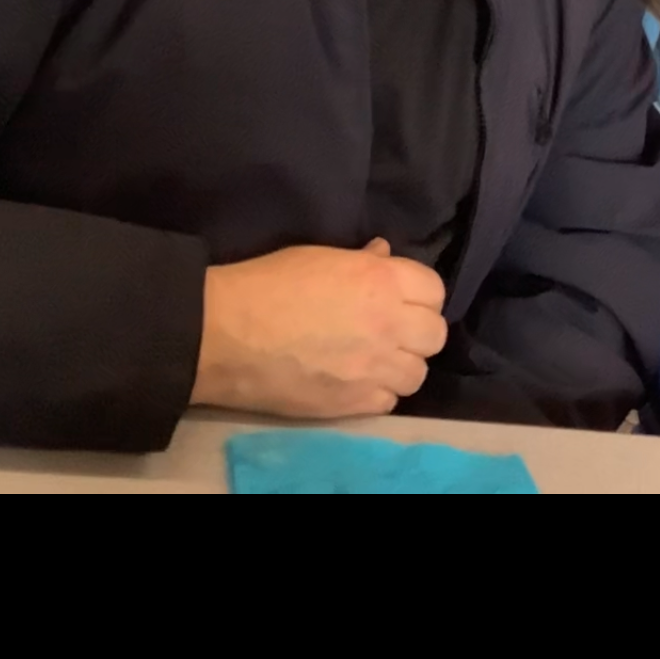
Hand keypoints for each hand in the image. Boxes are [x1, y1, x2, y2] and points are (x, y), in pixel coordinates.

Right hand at [191, 239, 446, 418]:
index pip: (435, 290)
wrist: (224, 334)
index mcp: (381, 280)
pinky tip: (357, 382)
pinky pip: (390, 401)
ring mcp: (374, 367)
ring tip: (375, 360)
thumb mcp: (319, 257)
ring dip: (402, 365)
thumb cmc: (266, 284)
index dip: (420, 294)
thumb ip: (362, 261)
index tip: (401, 299)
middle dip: (418, 331)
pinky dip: (379, 392)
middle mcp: (389, 323)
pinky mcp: (354, 403)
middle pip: (435, 334)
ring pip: (418, 373)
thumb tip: (384, 255)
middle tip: (391, 331)